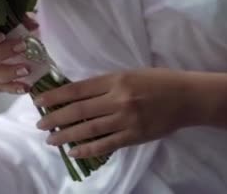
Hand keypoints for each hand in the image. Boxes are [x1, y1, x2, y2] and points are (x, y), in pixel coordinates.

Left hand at [33, 68, 198, 157]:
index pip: (77, 89)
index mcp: (115, 79)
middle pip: (78, 110)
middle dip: (55, 118)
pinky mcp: (134, 136)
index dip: (55, 95)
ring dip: (66, 135)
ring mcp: (126, 119)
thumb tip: (76, 95)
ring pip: (88, 129)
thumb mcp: (129, 74)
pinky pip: (105, 145)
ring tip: (51, 139)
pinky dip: (87, 149)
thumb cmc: (158, 81)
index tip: (39, 101)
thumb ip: (105, 84)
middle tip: (40, 125)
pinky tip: (74, 151)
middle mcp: (118, 98)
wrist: (187, 97)